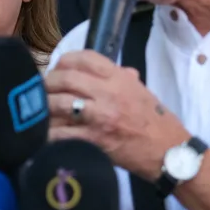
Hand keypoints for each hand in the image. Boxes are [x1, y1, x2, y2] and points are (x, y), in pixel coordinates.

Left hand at [46, 50, 187, 179]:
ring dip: (46, 107)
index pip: (85, 58)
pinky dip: (49, 133)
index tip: (58, 68)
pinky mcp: (94, 140)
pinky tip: (45, 133)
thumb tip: (108, 69)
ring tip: (41, 111)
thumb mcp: (141, 91)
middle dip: (49, 83)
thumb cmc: (156, 121)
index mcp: (119, 78)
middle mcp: (108, 93)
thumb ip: (122, 77)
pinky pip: (62, 133)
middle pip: (66, 78)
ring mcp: (100, 117)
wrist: (168, 151)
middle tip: (43, 90)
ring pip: (60, 103)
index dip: (65, 60)